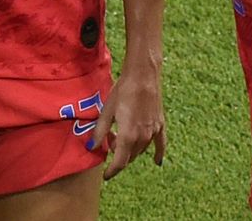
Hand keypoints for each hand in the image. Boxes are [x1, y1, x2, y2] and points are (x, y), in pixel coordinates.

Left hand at [89, 65, 166, 179]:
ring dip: (129, 148)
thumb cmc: (123, 91)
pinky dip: (158, 154)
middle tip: (109, 138)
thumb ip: (100, 132)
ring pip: (140, 150)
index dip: (111, 171)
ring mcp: (153, 132)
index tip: (106, 175)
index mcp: (127, 136)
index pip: (119, 163)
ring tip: (120, 132)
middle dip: (117, 153)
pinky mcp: (160, 125)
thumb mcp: (107, 112)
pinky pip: (160, 145)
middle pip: (128, 156)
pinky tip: (157, 162)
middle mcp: (142, 138)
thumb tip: (91, 146)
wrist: (143, 76)